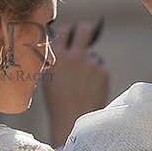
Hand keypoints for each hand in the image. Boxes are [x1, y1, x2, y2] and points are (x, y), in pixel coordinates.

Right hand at [43, 18, 108, 148]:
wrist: (73, 121)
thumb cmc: (58, 103)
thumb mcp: (48, 78)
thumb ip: (55, 60)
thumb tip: (63, 45)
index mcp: (55, 57)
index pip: (64, 31)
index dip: (68, 33)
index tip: (70, 36)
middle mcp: (72, 56)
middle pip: (84, 29)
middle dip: (86, 31)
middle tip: (87, 37)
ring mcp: (89, 63)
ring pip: (93, 55)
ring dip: (90, 64)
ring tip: (84, 84)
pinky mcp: (102, 71)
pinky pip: (101, 68)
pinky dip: (97, 77)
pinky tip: (91, 90)